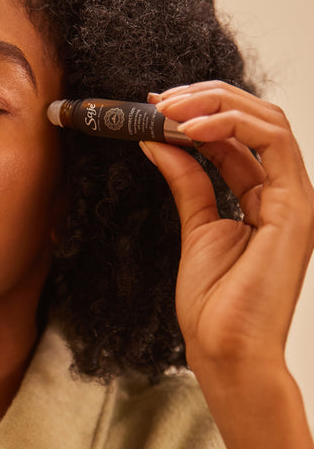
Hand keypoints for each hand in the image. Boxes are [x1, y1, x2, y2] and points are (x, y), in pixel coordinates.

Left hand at [142, 81, 313, 448]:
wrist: (224, 349)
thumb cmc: (213, 302)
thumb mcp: (195, 227)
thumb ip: (187, 181)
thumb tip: (160, 143)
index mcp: (260, 198)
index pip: (234, 139)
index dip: (195, 116)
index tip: (153, 107)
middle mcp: (281, 192)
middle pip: (253, 122)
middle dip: (204, 101)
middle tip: (158, 99)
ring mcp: (293, 198)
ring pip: (267, 122)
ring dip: (215, 105)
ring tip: (168, 107)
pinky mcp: (296, 208)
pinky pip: (272, 144)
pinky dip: (231, 125)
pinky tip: (190, 127)